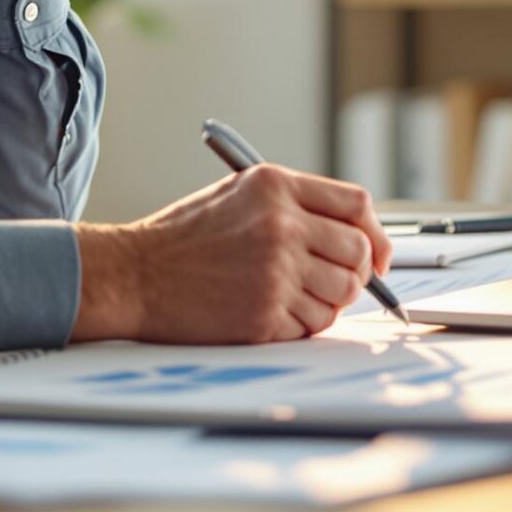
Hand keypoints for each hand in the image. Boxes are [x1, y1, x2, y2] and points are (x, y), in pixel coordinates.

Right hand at [70, 165, 393, 343]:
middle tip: (334, 281)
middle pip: (359, 252)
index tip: (376, 253)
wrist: (136, 274)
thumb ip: (294, 205)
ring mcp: (276, 271)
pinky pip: (314, 324)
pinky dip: (302, 324)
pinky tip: (271, 311)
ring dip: (330, 300)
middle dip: (357, 272)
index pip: (357, 204)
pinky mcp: (266, 313)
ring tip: (295, 296)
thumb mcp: (239, 195)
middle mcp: (281, 225)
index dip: (375, 232)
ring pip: (343, 293)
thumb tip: (355, 235)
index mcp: (275, 186)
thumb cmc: (184, 238)